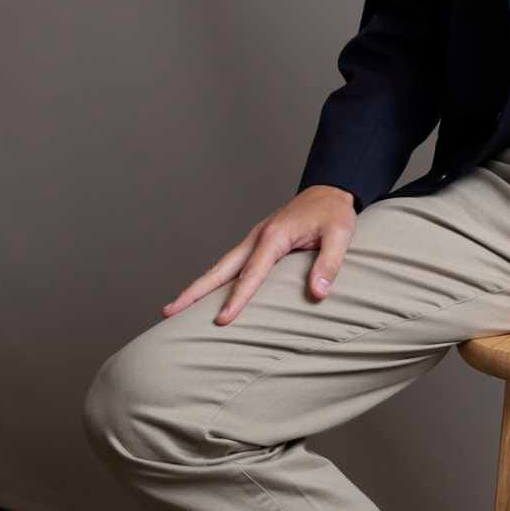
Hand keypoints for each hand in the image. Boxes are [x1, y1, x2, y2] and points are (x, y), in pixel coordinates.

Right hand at [160, 185, 356, 324]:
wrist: (329, 190)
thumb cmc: (334, 213)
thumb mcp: (340, 235)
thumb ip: (329, 264)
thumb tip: (317, 293)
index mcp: (274, 236)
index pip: (251, 273)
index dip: (237, 298)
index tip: (222, 320)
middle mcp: (257, 237)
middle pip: (220, 269)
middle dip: (194, 291)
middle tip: (169, 312)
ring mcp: (254, 240)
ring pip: (220, 267)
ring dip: (198, 287)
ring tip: (175, 308)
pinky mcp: (256, 243)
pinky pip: (231, 265)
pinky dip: (214, 280)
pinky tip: (206, 294)